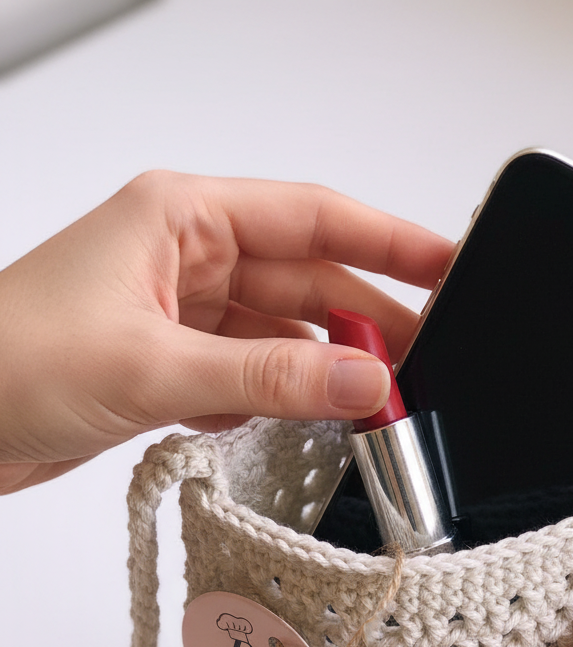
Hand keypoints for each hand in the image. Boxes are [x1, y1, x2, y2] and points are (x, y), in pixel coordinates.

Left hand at [0, 171, 452, 492]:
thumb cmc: (9, 359)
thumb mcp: (154, 368)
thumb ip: (269, 380)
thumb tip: (366, 384)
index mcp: (184, 218)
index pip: (313, 218)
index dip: (389, 241)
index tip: (451, 267)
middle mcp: (186, 258)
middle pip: (306, 282)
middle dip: (365, 324)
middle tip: (423, 366)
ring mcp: (179, 315)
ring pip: (280, 338)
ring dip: (319, 375)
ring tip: (371, 409)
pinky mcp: (168, 366)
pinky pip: (248, 378)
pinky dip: (273, 403)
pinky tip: (290, 426)